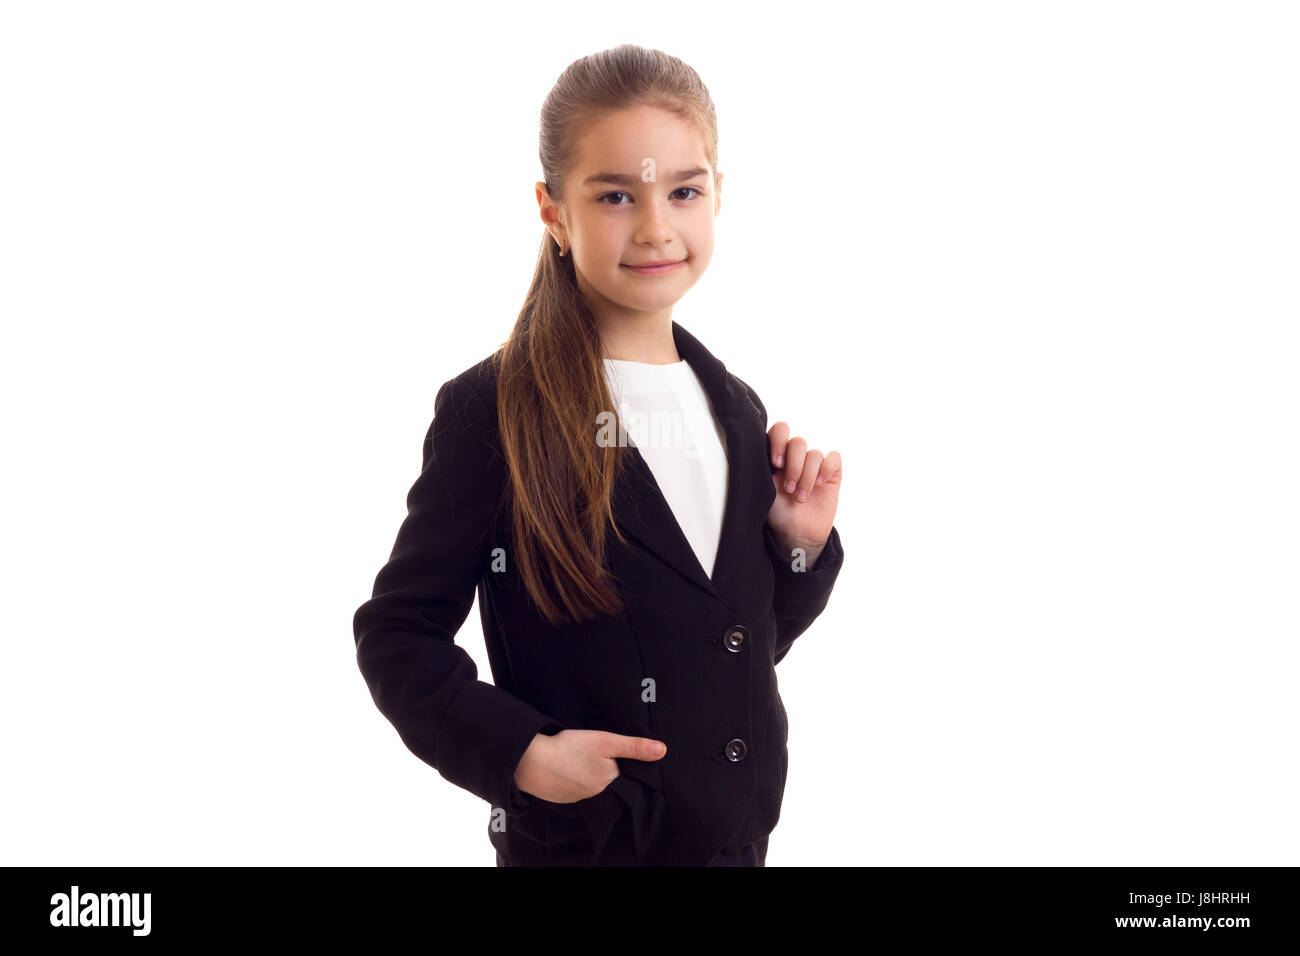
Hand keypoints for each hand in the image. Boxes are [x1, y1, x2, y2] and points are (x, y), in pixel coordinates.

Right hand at [513, 730, 666, 803]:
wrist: (529, 761)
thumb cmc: (569, 748)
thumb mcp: (605, 741)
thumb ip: (634, 747)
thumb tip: (662, 751)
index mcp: (609, 781)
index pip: (623, 774)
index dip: (621, 762)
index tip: (614, 753)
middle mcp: (595, 795)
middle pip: (606, 780)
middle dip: (603, 769)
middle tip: (591, 753)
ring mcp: (576, 798)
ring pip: (589, 785)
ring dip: (586, 774)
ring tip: (579, 758)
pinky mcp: (560, 797)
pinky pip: (572, 788)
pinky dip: (571, 779)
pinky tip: (565, 767)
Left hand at [765, 420, 841, 565]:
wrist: (797, 533)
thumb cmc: (777, 512)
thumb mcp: (763, 490)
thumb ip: (762, 468)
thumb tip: (757, 450)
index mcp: (777, 456)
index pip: (780, 431)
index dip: (779, 441)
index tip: (776, 464)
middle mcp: (796, 457)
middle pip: (798, 442)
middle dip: (794, 467)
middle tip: (789, 488)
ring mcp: (814, 464)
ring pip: (815, 454)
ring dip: (807, 477)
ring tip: (801, 497)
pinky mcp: (831, 473)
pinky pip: (834, 458)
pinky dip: (826, 469)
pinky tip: (819, 484)